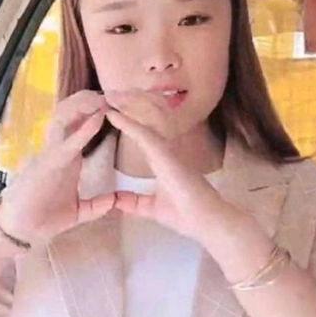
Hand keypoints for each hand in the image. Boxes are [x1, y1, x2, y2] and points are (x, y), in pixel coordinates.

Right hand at [0, 90, 116, 245]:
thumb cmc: (45, 217)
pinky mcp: (50, 164)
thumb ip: (95, 205)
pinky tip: (98, 118)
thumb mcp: (78, 210)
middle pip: (70, 114)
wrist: (22, 231)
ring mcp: (52, 154)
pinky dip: (83, 130)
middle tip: (110, 92)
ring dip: (84, 106)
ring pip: (65, 119)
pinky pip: (68, 142)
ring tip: (104, 97)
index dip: (93, 111)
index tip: (113, 102)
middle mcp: (59, 149)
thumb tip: (114, 201)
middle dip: (87, 100)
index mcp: (67, 156)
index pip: (79, 125)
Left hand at [103, 89, 240, 245]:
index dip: (130, 118)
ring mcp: (167, 149)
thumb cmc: (185, 214)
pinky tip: (113, 114)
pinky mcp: (166, 155)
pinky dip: (127, 123)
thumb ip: (135, 202)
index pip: (144, 132)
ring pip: (146, 119)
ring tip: (110, 95)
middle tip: (110, 94)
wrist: (205, 222)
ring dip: (127, 106)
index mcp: (162, 158)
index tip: (113, 109)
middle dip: (129, 103)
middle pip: (147, 118)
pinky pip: (144, 134)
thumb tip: (117, 201)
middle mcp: (165, 148)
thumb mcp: (152, 208)